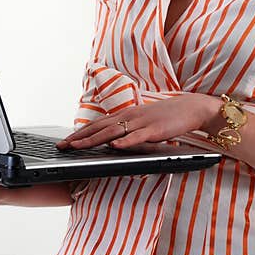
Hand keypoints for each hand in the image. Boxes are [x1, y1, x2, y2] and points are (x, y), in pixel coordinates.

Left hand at [56, 93, 214, 149]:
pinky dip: (125, 141)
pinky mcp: (155, 130)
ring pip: (113, 132)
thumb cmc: (168, 117)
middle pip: (100, 127)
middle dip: (79, 137)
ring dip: (94, 140)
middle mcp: (130, 117)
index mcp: (127, 115)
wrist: (191, 108)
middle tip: (62, 146)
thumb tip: (113, 140)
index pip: (98, 124)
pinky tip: (114, 146)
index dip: (81, 132)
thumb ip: (129, 130)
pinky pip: (138, 137)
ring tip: (78, 146)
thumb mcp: (144, 122)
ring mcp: (142, 123)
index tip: (66, 140)